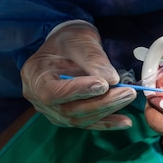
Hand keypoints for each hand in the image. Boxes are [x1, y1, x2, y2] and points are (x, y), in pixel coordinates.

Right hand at [21, 20, 136, 129]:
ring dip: (106, 111)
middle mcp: (38, 97)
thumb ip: (93, 59)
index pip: (52, 92)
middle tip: (126, 92)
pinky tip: (125, 121)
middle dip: (101, 103)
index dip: (78, 91)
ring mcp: (51, 109)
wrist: (67, 45)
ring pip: (78, 119)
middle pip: (68, 109)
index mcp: (34, 75)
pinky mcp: (66, 115)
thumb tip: (112, 80)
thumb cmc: (69, 39)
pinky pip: (86, 123)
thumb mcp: (80, 41)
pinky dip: (106, 122)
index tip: (103, 84)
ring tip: (128, 98)